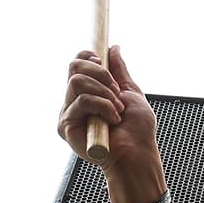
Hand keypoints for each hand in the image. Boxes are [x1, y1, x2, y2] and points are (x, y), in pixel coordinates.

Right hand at [58, 46, 168, 202]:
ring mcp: (69, 113)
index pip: (77, 64)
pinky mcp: (65, 125)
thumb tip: (113, 48)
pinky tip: (112, 119)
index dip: (87, 56)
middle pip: (73, 67)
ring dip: (104, 92)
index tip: (101, 59)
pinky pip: (81, 101)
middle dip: (100, 73)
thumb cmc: (138, 131)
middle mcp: (74, 101)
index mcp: (89, 92)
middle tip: (117, 91)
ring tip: (117, 109)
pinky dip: (103, 105)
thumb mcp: (131, 93)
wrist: (137, 154)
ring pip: (76, 81)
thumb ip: (119, 71)